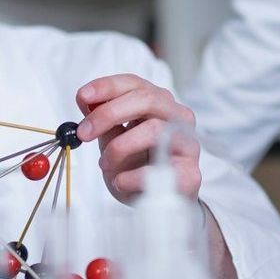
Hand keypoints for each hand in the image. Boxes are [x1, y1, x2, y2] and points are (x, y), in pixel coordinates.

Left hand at [75, 74, 200, 203]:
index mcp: (160, 105)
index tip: (82, 97)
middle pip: (147, 99)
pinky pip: (155, 170)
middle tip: (84, 132)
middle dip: (109, 113)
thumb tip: (87, 100)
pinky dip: (129, 177)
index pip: (136, 84)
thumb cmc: (139, 167)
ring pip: (153, 129)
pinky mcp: (190, 173)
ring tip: (105, 163)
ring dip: (119, 148)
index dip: (108, 86)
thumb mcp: (115, 140)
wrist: (161, 201)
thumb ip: (104, 121)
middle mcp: (178, 118)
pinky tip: (122, 182)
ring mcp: (187, 144)